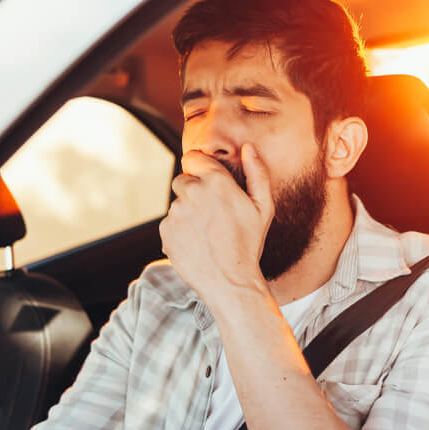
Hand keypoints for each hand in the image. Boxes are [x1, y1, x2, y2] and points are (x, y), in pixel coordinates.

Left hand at [159, 143, 273, 305]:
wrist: (231, 282)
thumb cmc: (249, 244)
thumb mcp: (263, 208)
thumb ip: (257, 173)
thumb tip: (248, 147)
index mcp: (216, 182)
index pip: (193, 158)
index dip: (200, 168)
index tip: (206, 180)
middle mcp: (192, 192)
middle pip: (183, 181)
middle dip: (194, 192)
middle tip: (212, 214)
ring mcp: (176, 212)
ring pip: (177, 204)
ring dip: (187, 213)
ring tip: (207, 233)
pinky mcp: (165, 231)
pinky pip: (170, 224)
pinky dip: (179, 231)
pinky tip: (196, 244)